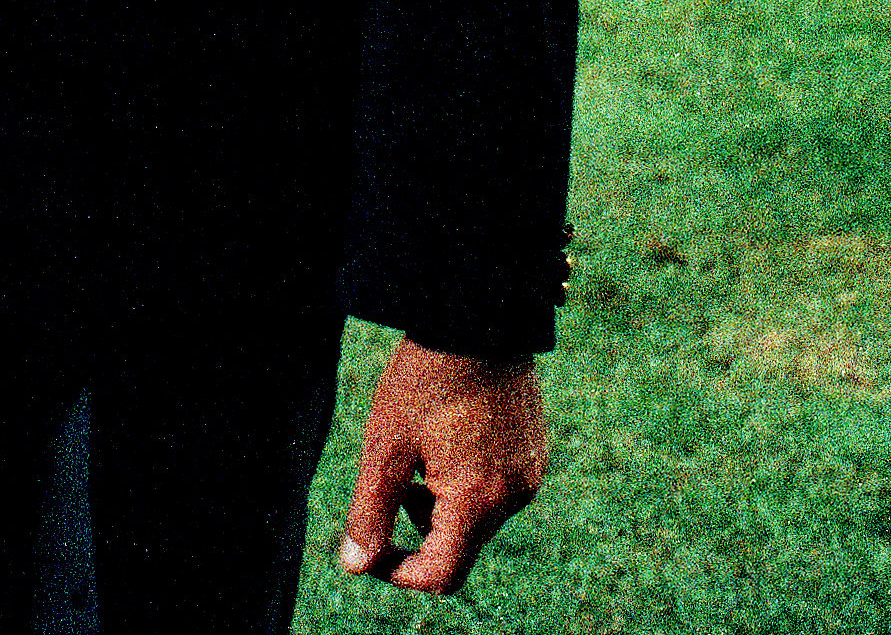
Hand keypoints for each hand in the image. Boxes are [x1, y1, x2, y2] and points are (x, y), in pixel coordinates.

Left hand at [335, 342, 544, 595]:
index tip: (374, 545)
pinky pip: (497, 489)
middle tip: (395, 476)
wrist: (478, 316)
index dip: (399, 570)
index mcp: (478, 501)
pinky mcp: (535, 452)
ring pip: (477, 518)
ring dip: (441, 502)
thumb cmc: (426, 380)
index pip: (440, 574)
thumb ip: (370, 511)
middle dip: (419, 526)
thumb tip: (356, 565)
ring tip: (420, 450)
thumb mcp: (386, 446)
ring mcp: (530, 474)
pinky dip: (466, 481)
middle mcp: (513, 497)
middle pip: (459, 546)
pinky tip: (448, 436)